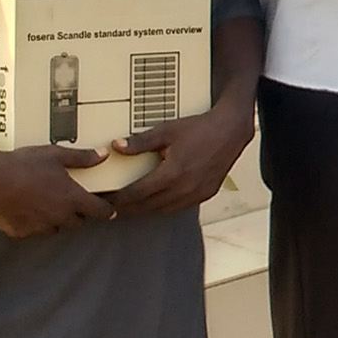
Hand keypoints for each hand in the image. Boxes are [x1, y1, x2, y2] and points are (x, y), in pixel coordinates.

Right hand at [0, 143, 114, 237]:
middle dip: (78, 213)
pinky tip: (27, 209)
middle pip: (78, 222)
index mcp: (72, 199)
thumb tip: (103, 156)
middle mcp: (59, 217)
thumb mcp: (56, 155)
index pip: (100, 211)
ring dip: (56, 220)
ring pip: (56, 228)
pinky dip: (34, 223)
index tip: (110, 210)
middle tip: (71, 201)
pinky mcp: (21, 232)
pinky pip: (34, 231)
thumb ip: (82, 158)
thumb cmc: (24, 164)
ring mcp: (40, 227)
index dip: (107, 210)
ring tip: (47, 204)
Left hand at [107, 94, 257, 215]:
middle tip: (111, 207)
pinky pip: (179, 207)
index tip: (105, 200)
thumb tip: (116, 146)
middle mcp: (184, 188)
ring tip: (131, 206)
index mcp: (172, 174)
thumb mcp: (167, 130)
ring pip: (163, 210)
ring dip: (145, 209)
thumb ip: (140, 142)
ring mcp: (196, 194)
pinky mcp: (206, 194)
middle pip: (147, 206)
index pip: (137, 193)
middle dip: (128, 208)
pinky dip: (164, 206)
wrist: (232, 130)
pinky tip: (157, 200)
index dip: (118, 199)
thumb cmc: (200, 128)